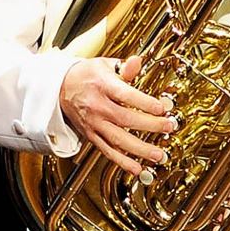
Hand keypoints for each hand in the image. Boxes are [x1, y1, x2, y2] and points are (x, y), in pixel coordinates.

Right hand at [59, 55, 175, 175]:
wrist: (60, 88)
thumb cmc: (87, 75)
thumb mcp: (105, 65)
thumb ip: (124, 67)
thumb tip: (137, 61)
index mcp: (102, 85)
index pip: (125, 95)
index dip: (144, 102)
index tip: (162, 108)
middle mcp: (97, 106)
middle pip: (125, 119)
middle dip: (149, 125)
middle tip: (168, 127)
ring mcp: (93, 123)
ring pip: (117, 139)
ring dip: (139, 149)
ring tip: (158, 154)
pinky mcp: (91, 135)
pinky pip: (107, 151)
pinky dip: (122, 161)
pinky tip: (137, 168)